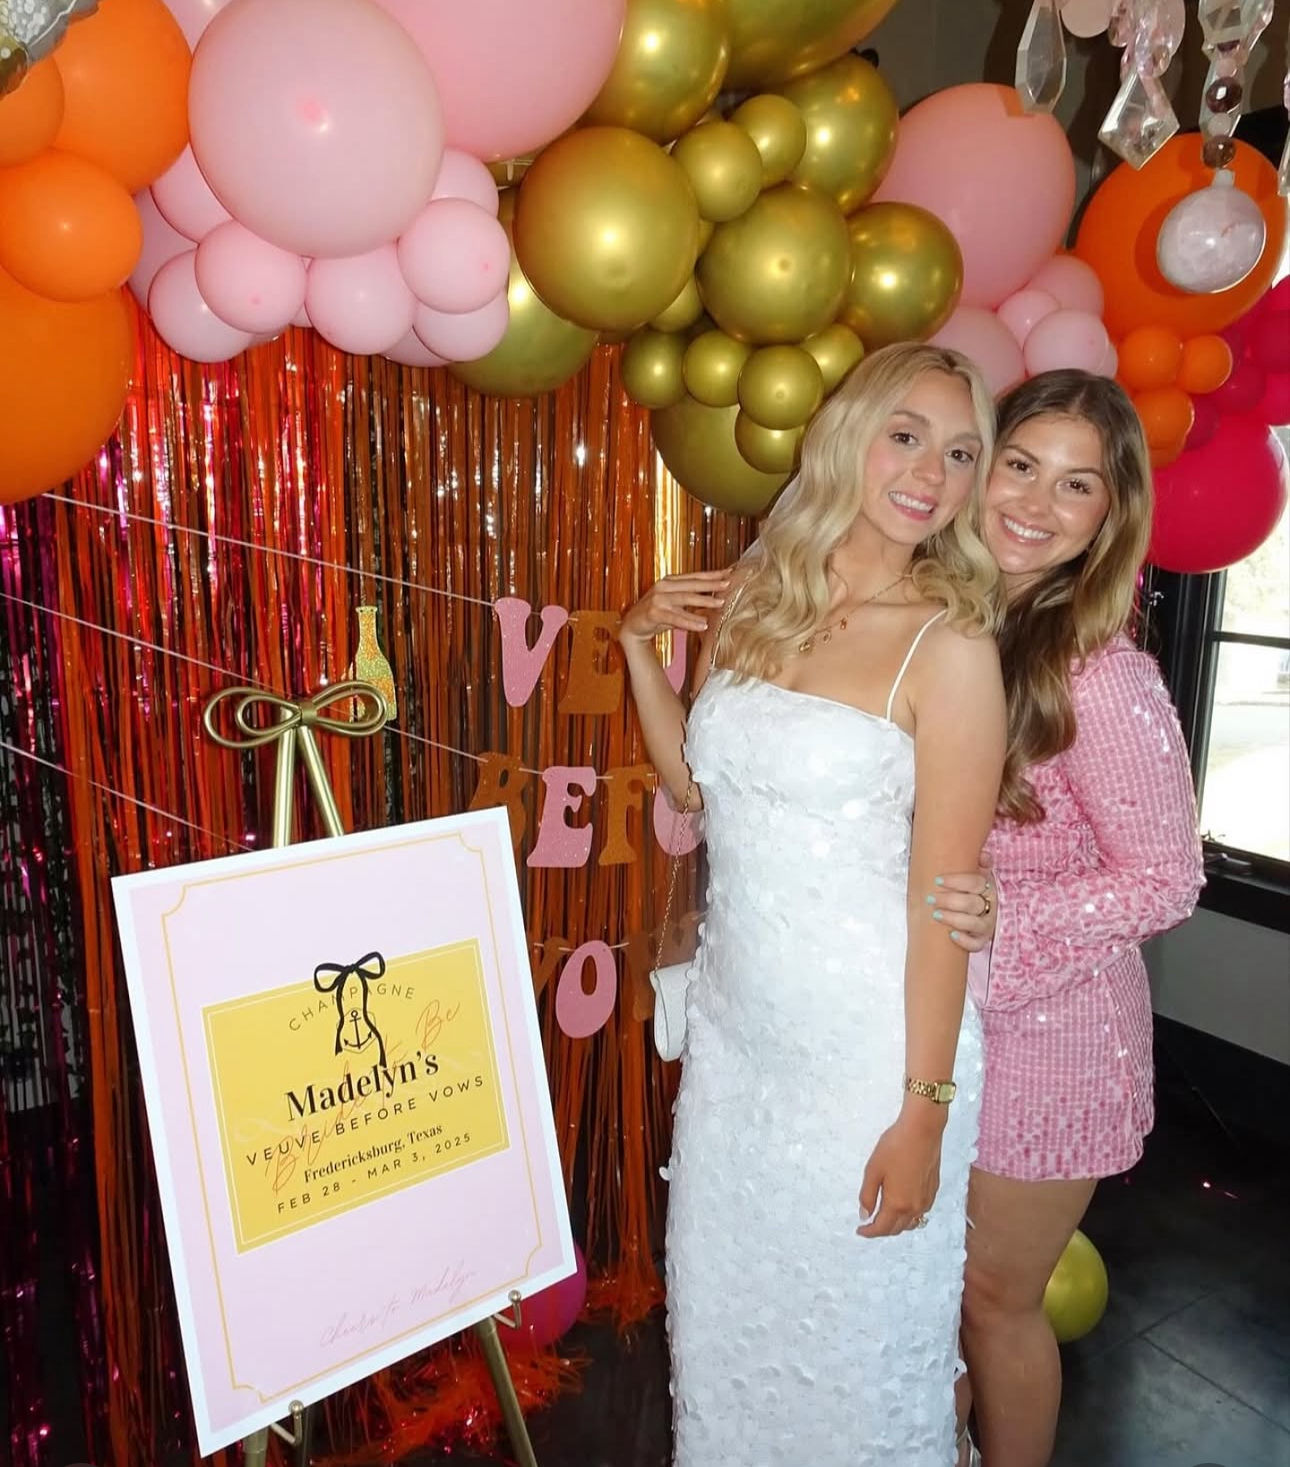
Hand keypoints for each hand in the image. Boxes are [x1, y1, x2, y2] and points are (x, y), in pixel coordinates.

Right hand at [619, 570, 730, 645]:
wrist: (632, 627)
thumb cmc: (655, 614)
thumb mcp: (675, 605)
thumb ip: (691, 600)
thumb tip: (715, 599)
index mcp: (669, 581)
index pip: (694, 576)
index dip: (712, 575)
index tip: (729, 573)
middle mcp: (663, 587)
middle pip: (692, 585)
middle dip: (711, 585)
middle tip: (728, 584)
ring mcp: (658, 599)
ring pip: (685, 599)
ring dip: (703, 602)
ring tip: (720, 604)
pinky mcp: (653, 612)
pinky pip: (675, 617)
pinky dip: (689, 621)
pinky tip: (702, 625)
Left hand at [856, 1104, 943, 1237]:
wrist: (922, 1131)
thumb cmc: (895, 1146)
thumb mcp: (873, 1170)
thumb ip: (867, 1196)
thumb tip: (865, 1215)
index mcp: (897, 1204)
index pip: (881, 1228)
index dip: (869, 1232)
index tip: (860, 1230)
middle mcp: (914, 1207)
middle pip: (897, 1229)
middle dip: (882, 1230)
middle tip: (869, 1224)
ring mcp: (926, 1200)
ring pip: (910, 1223)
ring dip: (896, 1225)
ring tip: (884, 1217)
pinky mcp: (933, 1191)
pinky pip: (920, 1213)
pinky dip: (909, 1216)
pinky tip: (902, 1206)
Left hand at [928, 853, 995, 952]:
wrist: (973, 912)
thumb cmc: (969, 890)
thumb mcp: (975, 874)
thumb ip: (978, 863)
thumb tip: (983, 855)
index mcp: (988, 888)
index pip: (976, 882)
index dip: (957, 881)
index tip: (937, 880)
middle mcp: (990, 906)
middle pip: (972, 903)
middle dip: (950, 901)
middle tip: (930, 898)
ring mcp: (987, 925)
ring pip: (974, 924)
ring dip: (954, 919)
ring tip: (935, 915)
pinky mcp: (981, 940)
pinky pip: (976, 945)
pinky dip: (964, 941)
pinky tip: (951, 935)